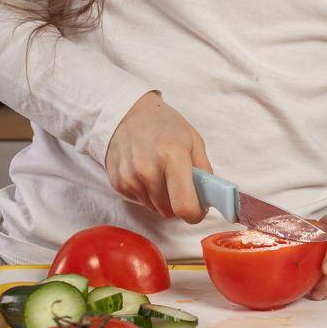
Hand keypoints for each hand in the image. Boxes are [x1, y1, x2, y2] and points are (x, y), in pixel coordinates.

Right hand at [104, 91, 211, 222]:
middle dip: (180, 203)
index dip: (195, 214)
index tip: (199, 210)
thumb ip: (204, 171)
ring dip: (163, 199)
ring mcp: (130, 178)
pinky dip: (147, 193)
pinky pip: (140, 201)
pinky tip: (147, 173)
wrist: (128, 114)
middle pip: (169, 211)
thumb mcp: (194, 141)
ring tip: (162, 174)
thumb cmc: (165, 125)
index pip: (184, 205)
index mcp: (173, 157)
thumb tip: (209, 198)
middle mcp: (148, 170)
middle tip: (181, 185)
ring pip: (155, 208)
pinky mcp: (117, 183)